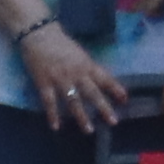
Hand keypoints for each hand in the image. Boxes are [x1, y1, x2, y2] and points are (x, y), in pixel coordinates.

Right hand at [21, 18, 126, 134]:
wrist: (38, 33)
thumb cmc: (60, 43)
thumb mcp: (79, 54)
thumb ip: (88, 68)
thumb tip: (99, 82)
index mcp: (86, 64)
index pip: (105, 78)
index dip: (115, 89)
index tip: (125, 100)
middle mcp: (76, 73)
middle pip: (92, 93)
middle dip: (103, 108)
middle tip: (113, 122)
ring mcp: (60, 78)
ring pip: (73, 100)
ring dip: (81, 116)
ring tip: (89, 130)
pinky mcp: (44, 82)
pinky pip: (49, 101)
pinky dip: (53, 115)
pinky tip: (56, 127)